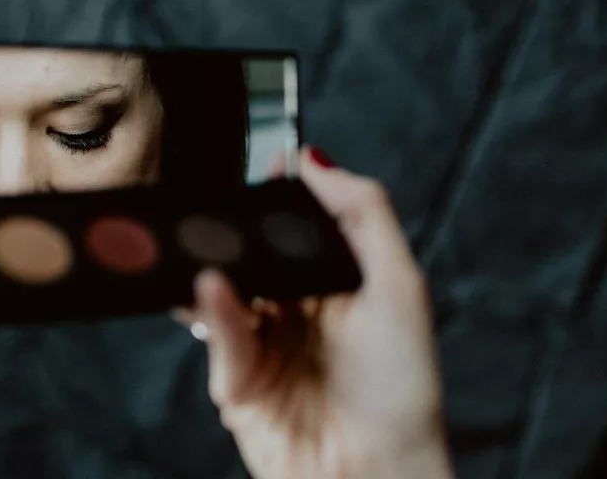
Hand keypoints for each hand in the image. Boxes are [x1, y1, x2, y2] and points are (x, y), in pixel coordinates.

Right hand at [176, 147, 451, 478]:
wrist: (377, 472)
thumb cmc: (402, 389)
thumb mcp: (399, 285)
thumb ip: (363, 213)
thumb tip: (314, 159)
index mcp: (340, 284)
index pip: (299, 226)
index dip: (280, 195)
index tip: (264, 163)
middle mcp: (301, 311)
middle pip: (256, 253)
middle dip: (236, 228)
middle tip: (219, 201)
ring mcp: (266, 345)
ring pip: (226, 289)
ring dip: (215, 263)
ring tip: (203, 239)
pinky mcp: (238, 380)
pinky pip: (219, 332)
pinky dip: (213, 308)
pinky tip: (212, 286)